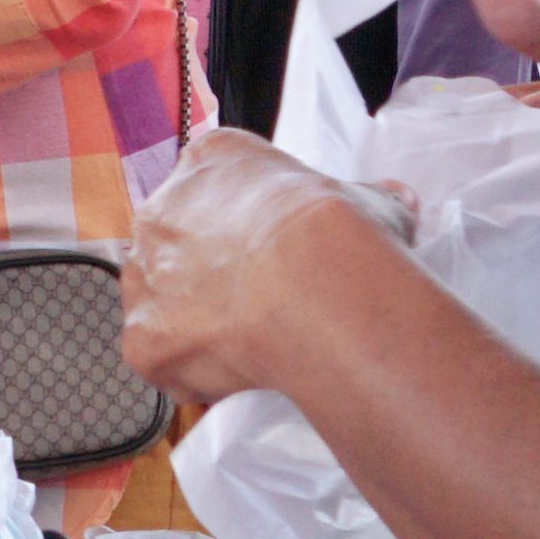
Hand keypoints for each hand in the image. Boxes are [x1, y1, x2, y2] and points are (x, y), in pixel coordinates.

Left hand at [116, 129, 416, 412]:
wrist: (315, 288)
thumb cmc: (343, 234)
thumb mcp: (373, 201)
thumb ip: (371, 199)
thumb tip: (397, 201)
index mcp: (213, 161)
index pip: (217, 184)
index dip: (245, 220)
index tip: (275, 247)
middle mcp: (163, 210)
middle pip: (175, 240)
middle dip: (209, 268)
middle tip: (259, 298)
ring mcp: (145, 275)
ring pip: (158, 298)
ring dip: (191, 318)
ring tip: (245, 340)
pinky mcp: (142, 338)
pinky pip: (160, 359)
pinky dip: (192, 372)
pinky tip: (233, 377)